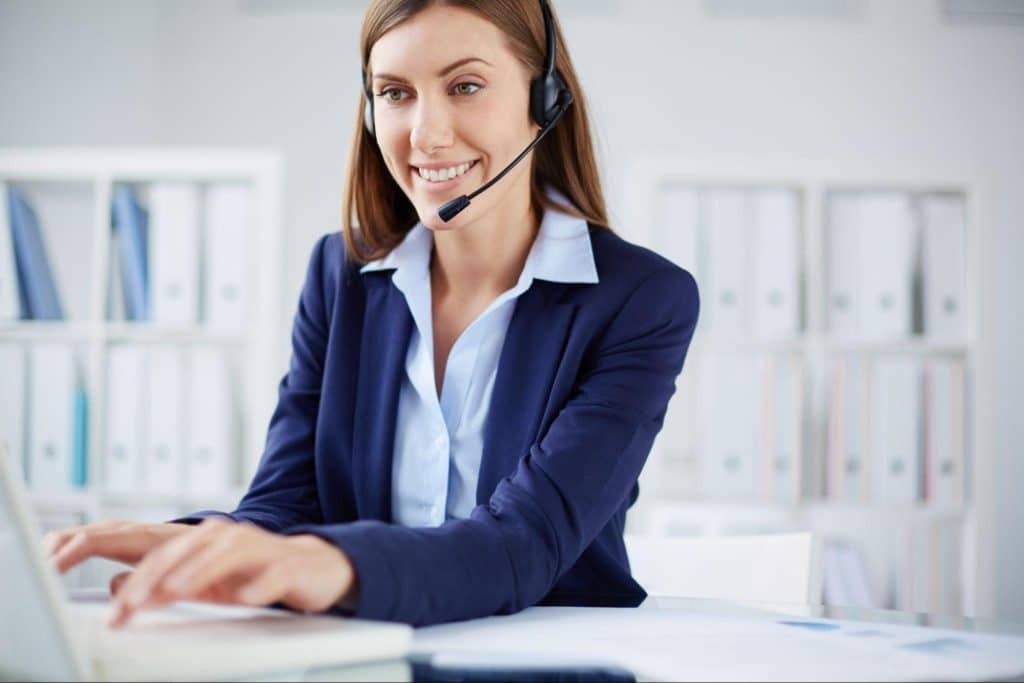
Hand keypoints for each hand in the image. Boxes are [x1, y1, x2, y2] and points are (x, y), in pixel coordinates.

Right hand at [44, 519, 191, 574]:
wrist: (202, 540)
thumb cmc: (188, 556)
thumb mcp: (170, 569)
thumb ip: (146, 578)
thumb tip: (114, 586)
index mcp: (135, 536)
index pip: (91, 541)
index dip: (67, 555)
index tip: (48, 571)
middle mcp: (120, 529)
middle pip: (75, 535)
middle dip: (51, 552)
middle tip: (37, 574)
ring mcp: (113, 530)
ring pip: (73, 534)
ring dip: (51, 550)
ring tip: (38, 570)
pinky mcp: (110, 536)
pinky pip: (77, 538)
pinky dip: (60, 549)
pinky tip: (51, 564)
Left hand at [108, 517, 356, 627]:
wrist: (312, 567)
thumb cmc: (256, 574)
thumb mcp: (207, 583)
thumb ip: (166, 584)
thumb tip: (117, 588)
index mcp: (208, 539)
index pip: (165, 557)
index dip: (138, 582)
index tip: (119, 610)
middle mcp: (232, 537)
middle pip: (189, 554)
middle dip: (158, 579)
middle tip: (133, 604)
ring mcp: (262, 549)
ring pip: (227, 558)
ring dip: (200, 575)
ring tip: (177, 592)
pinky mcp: (290, 566)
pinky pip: (273, 575)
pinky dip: (258, 586)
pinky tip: (246, 598)